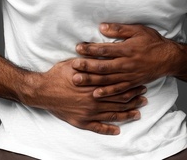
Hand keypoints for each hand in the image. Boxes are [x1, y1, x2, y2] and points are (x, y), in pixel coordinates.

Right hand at [31, 59, 147, 134]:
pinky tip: (117, 131)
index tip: (141, 84)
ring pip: (113, 114)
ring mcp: (89, 113)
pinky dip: (109, 130)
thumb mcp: (76, 63)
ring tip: (138, 113)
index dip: (132, 86)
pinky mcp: (81, 121)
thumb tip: (106, 56)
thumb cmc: (58, 75)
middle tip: (144, 98)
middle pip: (119, 101)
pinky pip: (98, 128)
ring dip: (127, 114)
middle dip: (134, 99)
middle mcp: (95, 100)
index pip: (119, 86)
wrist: (42, 90)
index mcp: (95, 85)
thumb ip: (92, 62)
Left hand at [73, 23, 178, 97]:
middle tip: (73, 66)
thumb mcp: (138, 30)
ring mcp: (129, 75)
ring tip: (77, 80)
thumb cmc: (153, 42)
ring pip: (107, 79)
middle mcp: (127, 64)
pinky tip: (95, 94)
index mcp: (127, 49)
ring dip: (91, 80)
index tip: (78, 47)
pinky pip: (118, 90)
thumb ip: (119, 29)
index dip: (90, 49)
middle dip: (86, 66)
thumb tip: (101, 27)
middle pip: (103, 66)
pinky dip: (107, 93)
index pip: (104, 49)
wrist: (169, 58)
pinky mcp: (132, 83)